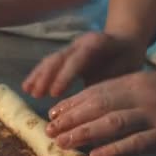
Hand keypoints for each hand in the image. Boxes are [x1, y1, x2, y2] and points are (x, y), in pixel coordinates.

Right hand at [23, 32, 145, 97]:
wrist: (126, 41)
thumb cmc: (127, 61)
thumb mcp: (124, 73)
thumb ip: (109, 89)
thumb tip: (99, 114)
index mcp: (96, 44)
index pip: (77, 60)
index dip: (64, 76)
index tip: (54, 94)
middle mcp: (80, 43)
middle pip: (59, 58)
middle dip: (46, 77)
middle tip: (36, 95)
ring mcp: (70, 47)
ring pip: (51, 60)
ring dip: (38, 76)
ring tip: (28, 92)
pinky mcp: (64, 54)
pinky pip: (48, 63)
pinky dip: (38, 75)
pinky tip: (28, 87)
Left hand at [45, 72, 155, 155]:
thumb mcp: (150, 87)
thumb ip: (122, 95)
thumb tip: (91, 110)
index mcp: (135, 81)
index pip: (96, 90)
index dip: (72, 103)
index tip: (52, 113)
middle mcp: (142, 95)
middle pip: (98, 105)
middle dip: (70, 118)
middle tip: (49, 130)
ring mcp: (154, 115)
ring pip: (111, 123)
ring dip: (83, 133)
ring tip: (63, 143)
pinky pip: (135, 143)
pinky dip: (113, 150)